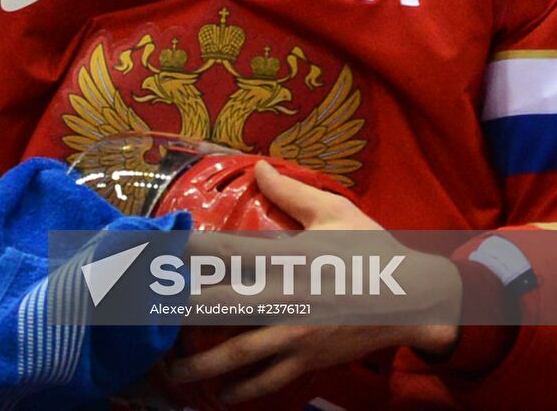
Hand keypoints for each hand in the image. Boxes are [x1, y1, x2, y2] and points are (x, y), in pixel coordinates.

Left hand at [167, 160, 460, 403]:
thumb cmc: (372, 250)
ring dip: (198, 365)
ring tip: (168, 371)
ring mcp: (294, 334)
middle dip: (177, 310)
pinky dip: (239, 391)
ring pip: (235, 354)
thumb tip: (260, 168)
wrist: (413, 300)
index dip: (189, 249)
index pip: (227, 249)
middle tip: (142, 313)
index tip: (158, 249)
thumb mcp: (335, 212)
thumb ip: (292, 192)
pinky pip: (266, 381)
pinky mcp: (306, 360)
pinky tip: (218, 395)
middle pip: (218, 304)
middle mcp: (284, 295)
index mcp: (288, 255)